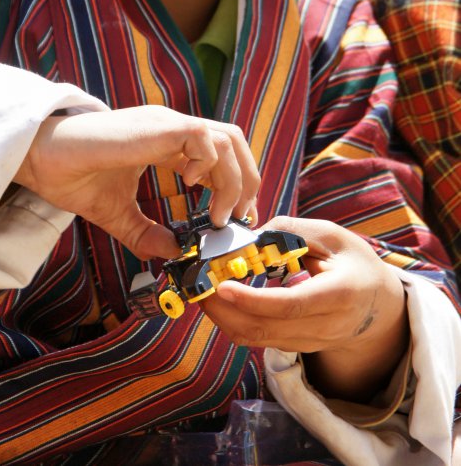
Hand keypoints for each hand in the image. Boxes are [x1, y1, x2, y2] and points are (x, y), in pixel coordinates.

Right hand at [16, 106, 258, 259]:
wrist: (43, 159)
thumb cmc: (74, 177)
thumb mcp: (118, 214)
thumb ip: (146, 233)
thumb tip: (173, 252)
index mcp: (166, 141)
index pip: (220, 153)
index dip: (236, 184)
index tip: (233, 218)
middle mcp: (171, 127)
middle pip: (234, 140)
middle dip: (246, 181)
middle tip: (236, 218)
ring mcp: (166, 123)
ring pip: (227, 139)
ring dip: (232, 180)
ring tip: (217, 213)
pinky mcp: (157, 126)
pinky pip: (203, 137)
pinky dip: (208, 165)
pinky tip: (189, 186)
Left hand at [201, 216, 408, 401]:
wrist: (379, 306)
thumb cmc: (354, 262)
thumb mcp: (331, 235)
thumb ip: (290, 232)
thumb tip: (248, 237)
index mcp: (339, 295)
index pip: (290, 305)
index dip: (253, 299)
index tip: (222, 285)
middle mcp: (324, 327)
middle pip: (265, 328)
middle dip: (223, 308)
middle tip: (198, 284)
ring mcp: (310, 343)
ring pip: (256, 338)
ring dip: (223, 316)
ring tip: (203, 289)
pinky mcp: (296, 347)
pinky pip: (258, 339)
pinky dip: (233, 320)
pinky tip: (221, 299)